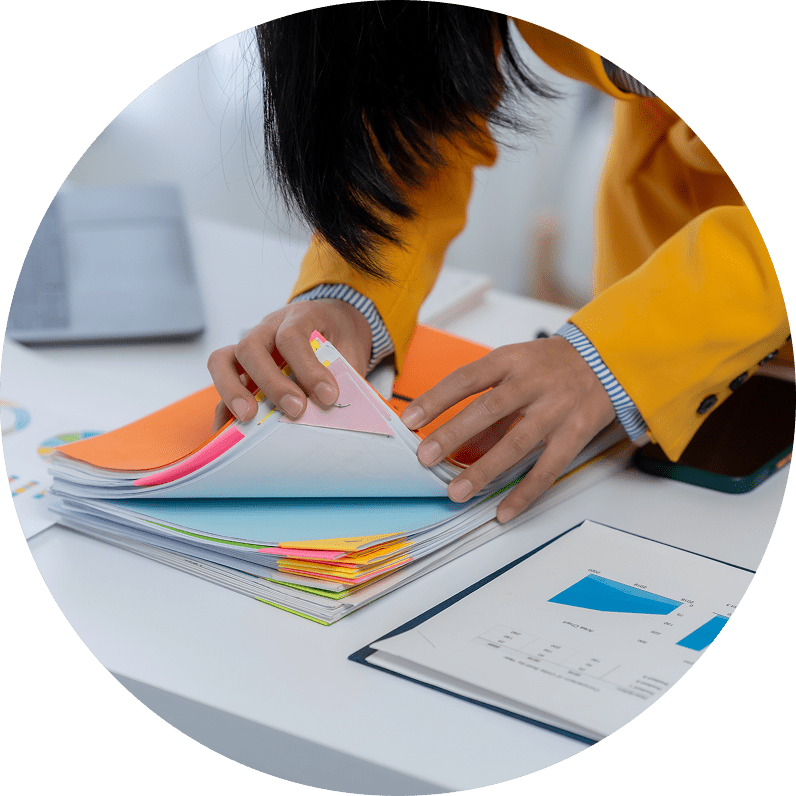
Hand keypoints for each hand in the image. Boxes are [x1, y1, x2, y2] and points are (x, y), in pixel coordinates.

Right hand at [207, 299, 371, 431]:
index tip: (328, 396)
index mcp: (299, 316)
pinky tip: (226, 427)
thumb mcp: (349, 351)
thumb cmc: (340, 339)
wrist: (335, 323)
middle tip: (295, 409)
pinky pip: (223, 382)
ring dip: (233, 391)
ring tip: (248, 417)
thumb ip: (341, 375)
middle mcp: (268, 326)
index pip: (292, 336)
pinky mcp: (240, 366)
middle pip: (252, 347)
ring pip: (223, 359)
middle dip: (272, 383)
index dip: (308, 369)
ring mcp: (250, 344)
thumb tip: (333, 410)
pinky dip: (223, 405)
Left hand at [400, 337, 615, 522]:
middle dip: (453, 435)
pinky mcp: (575, 435)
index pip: (466, 379)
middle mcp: (532, 383)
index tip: (409, 420)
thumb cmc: (548, 365)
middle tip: (425, 458)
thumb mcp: (514, 367)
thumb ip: (486, 401)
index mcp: (510, 360)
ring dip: (483, 470)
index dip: (436, 399)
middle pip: (488, 410)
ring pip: (516, 443)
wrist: (605, 359)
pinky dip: (524, 493)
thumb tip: (450, 437)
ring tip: (456, 492)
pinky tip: (503, 511)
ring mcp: (556, 410)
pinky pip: (547, 470)